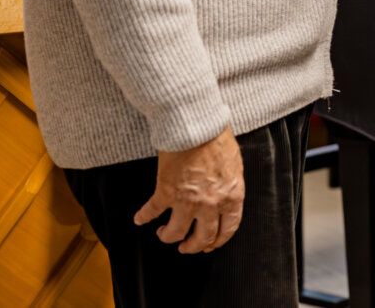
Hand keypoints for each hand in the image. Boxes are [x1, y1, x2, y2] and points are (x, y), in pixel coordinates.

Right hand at [133, 127, 243, 253]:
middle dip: (193, 246)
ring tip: (164, 233)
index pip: (228, 228)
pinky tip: (139, 219)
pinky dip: (143, 217)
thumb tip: (224, 196)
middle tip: (186, 247)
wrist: (197, 126)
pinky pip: (152, 212)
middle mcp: (210, 204)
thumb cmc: (217, 140)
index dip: (218, 240)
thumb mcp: (234, 166)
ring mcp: (187, 200)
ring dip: (169, 236)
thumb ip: (229, 186)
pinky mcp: (166, 192)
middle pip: (202, 237)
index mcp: (231, 196)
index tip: (210, 245)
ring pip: (176, 232)